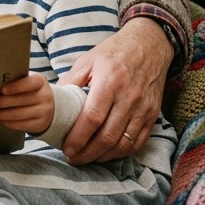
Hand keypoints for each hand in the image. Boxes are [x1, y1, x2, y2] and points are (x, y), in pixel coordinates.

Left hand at [0, 73, 53, 133]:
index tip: (2, 90)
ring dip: (1, 115)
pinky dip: (9, 123)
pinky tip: (0, 120)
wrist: (48, 106)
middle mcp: (45, 96)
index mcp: (40, 81)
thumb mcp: (26, 82)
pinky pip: (22, 125)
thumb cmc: (29, 90)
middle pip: (21, 100)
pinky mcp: (41, 124)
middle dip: (1, 103)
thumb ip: (14, 81)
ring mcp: (45, 111)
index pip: (29, 83)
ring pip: (19, 114)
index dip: (16, 87)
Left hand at [61, 18, 173, 164]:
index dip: (78, 138)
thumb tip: (52, 104)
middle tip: (72, 158)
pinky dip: (121, 153)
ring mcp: (143, 108)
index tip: (66, 148)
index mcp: (110, 81)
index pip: (92, 118)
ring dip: (102, 156)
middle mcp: (129, 97)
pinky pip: (138, 143)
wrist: (149, 45)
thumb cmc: (114, 53)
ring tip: (86, 158)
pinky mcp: (153, 115)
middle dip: (87, 153)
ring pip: (123, 144)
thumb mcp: (87, 61)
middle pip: (107, 136)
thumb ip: (70, 83)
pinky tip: (106, 153)